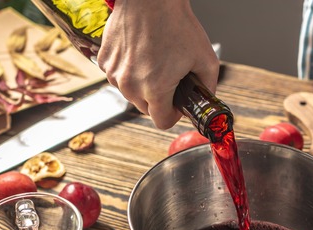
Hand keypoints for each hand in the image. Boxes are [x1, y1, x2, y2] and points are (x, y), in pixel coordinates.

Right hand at [97, 0, 219, 128]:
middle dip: (159, 99)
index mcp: (155, 89)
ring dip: (142, 85)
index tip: (178, 103)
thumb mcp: (206, 59)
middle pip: (146, 109)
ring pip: (130, 93)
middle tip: (170, 77)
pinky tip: (140, 53)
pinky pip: (118, 76)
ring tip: (155, 61)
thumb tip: (205, 100)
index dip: (174, 114)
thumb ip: (207, 87)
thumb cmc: (177, 24)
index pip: (162, 122)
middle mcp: (130, 85)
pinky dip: (129, 70)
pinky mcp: (104, 60)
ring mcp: (114, 73)